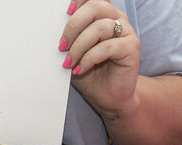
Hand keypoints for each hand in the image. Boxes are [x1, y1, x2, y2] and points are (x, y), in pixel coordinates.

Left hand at [61, 0, 140, 118]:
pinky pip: (107, 47)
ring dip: (78, 46)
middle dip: (72, 26)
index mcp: (103, 14)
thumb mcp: (72, 52)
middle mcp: (117, 18)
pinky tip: (80, 69)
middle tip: (61, 46)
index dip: (78, 1)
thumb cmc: (89, 73)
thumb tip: (49, 26)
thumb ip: (67, 36)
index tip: (64, 12)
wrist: (107, 97)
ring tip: (68, 62)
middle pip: (94, 7)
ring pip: (99, 27)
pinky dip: (89, 59)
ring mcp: (126, 32)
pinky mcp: (131, 47)